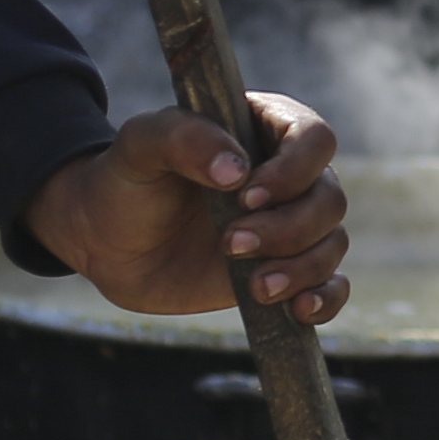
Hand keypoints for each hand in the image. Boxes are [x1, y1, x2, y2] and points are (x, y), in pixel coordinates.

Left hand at [26, 95, 351, 322]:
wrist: (106, 242)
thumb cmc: (125, 181)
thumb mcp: (140, 146)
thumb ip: (184, 139)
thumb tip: (237, 169)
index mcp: (262, 129)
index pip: (314, 138)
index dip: (293, 170)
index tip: (245, 196)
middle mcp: (287, 176)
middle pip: (329, 198)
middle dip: (287, 228)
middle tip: (230, 244)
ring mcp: (289, 225)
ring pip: (332, 243)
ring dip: (301, 268)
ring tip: (254, 286)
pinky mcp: (284, 270)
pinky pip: (330, 285)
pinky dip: (325, 298)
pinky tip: (298, 310)